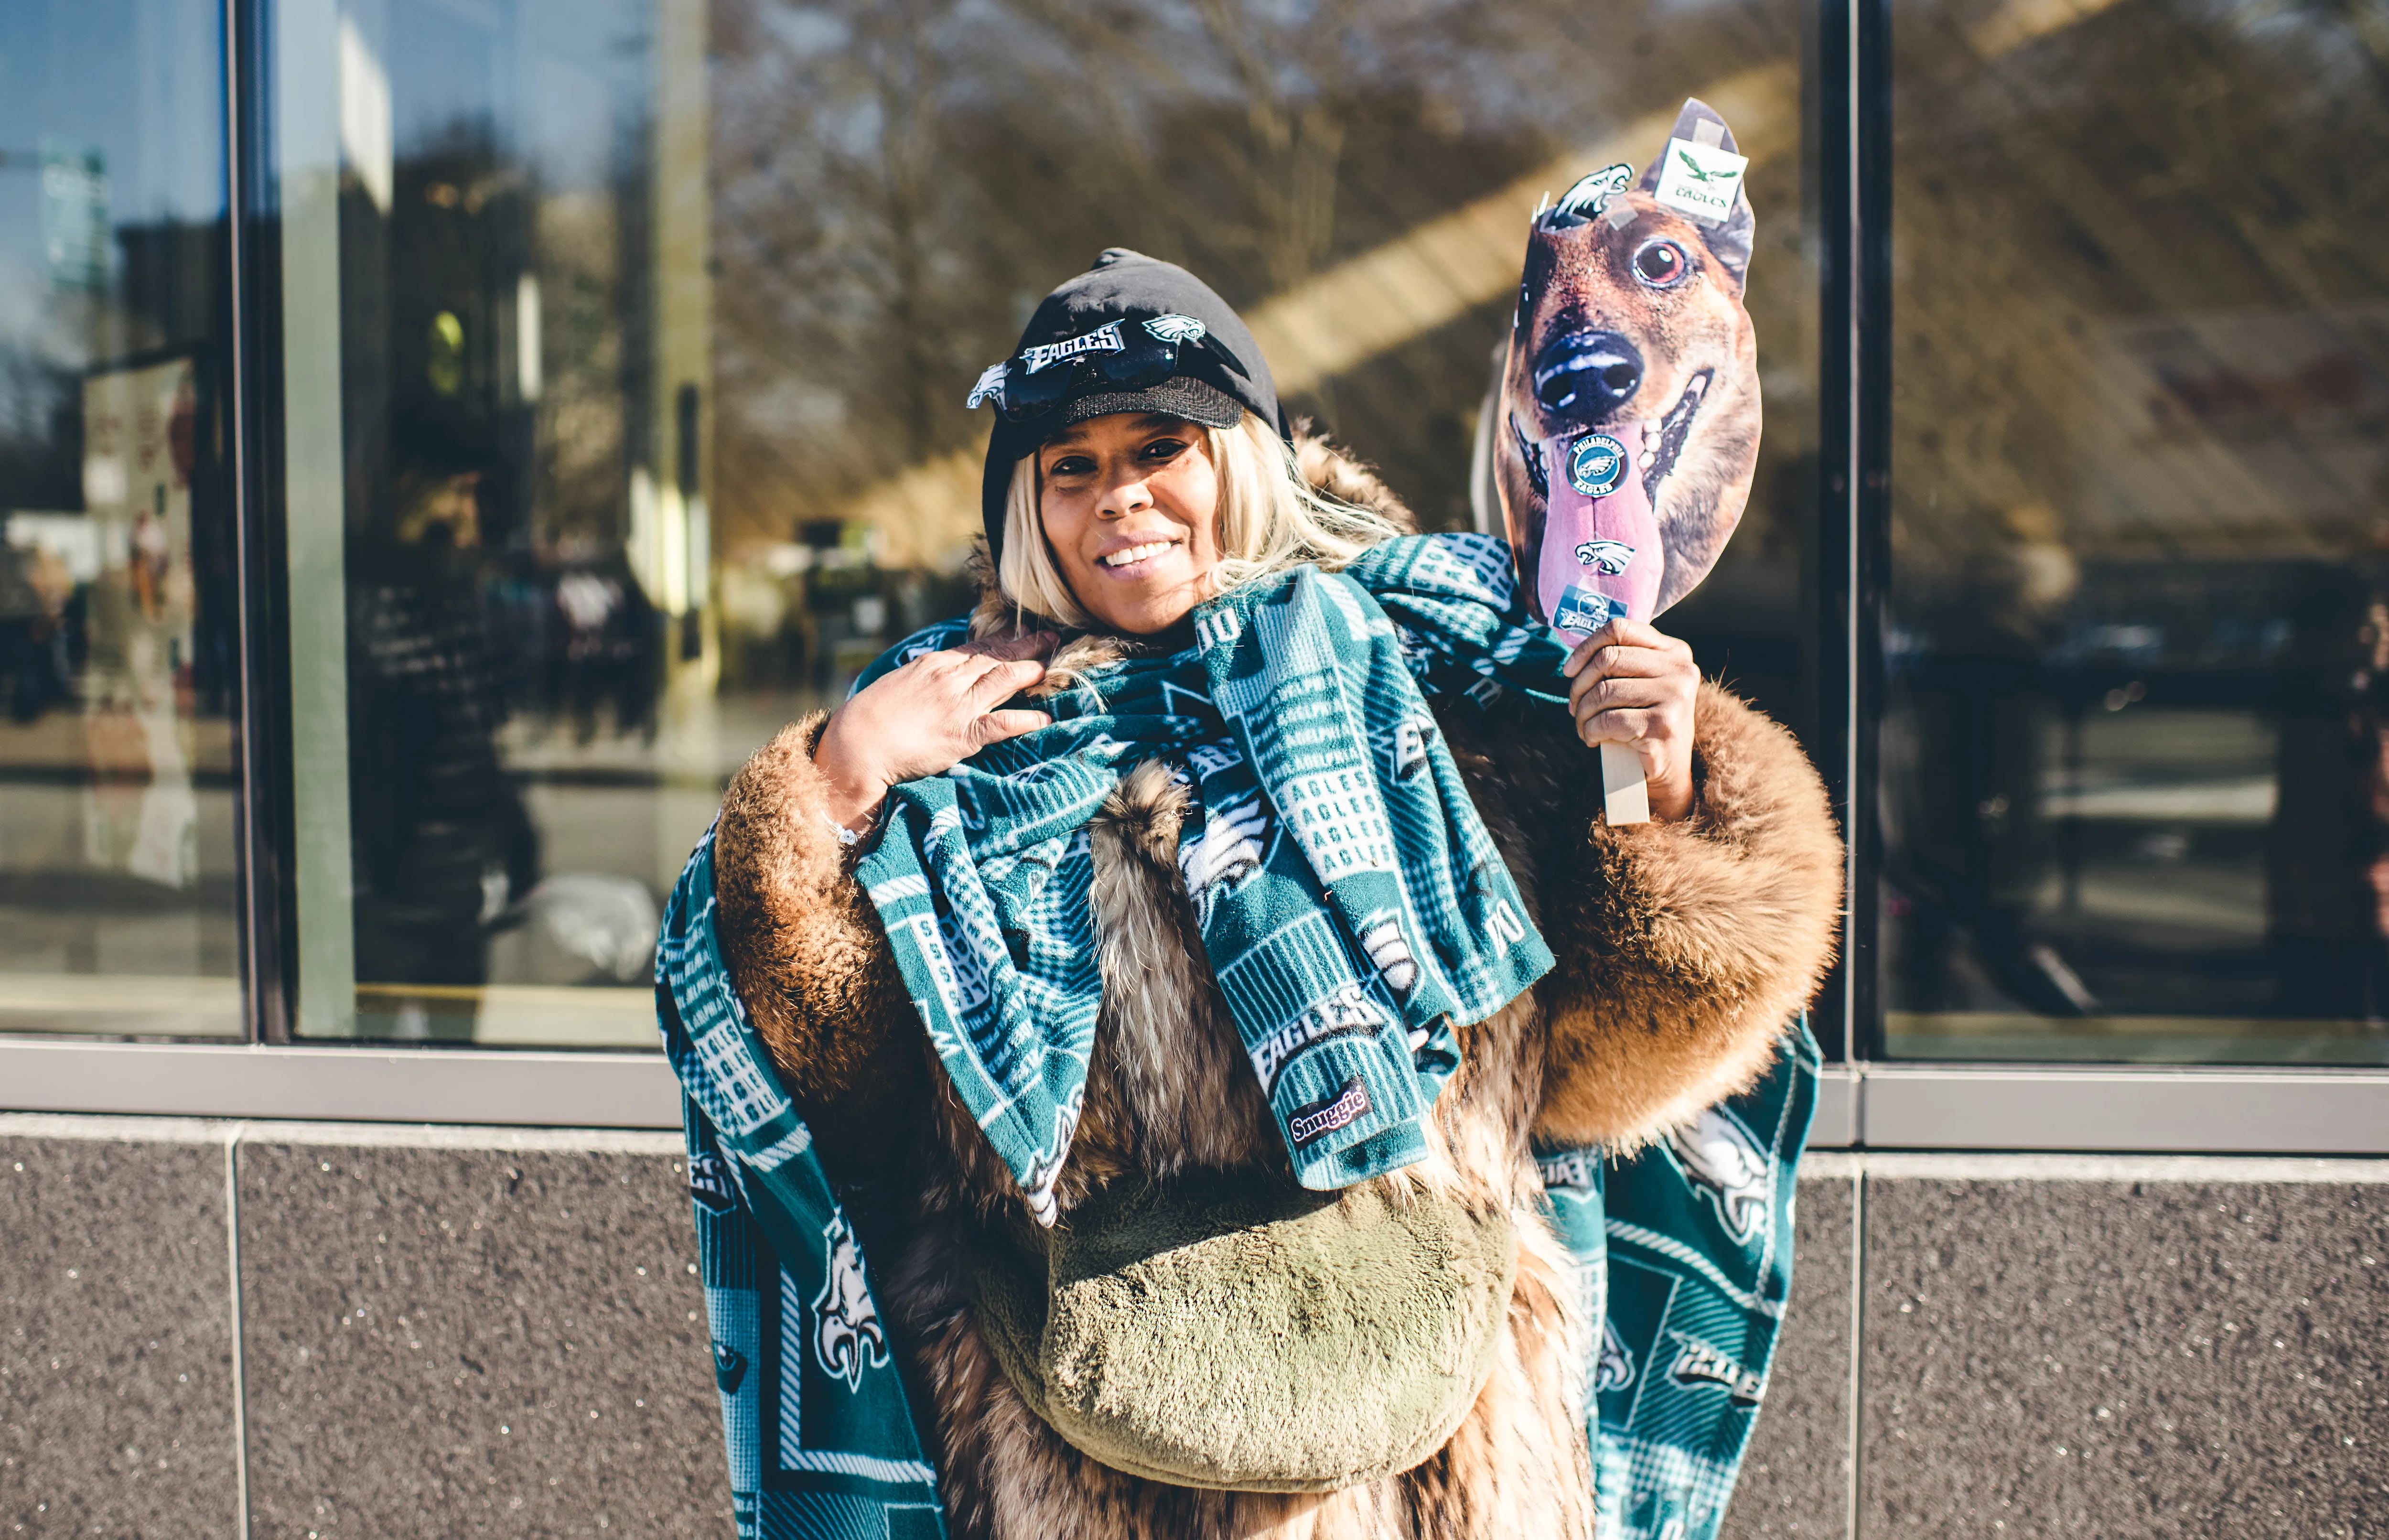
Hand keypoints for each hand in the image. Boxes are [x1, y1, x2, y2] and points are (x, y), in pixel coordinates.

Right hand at [812, 631, 1055, 830]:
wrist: (857, 743)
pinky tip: (1045, 719)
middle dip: (1027, 647)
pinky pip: (1002, 723)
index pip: (979, 647)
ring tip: (1052, 669)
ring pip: (1003, 680)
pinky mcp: (963, 734)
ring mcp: (958, 704)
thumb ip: (925, 677)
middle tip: (1053, 639)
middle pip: (997, 658)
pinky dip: (1026, 720)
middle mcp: (950, 678)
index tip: (1026, 633)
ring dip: (1030, 672)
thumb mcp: (900, 684)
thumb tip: (939, 674)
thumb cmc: (871, 717)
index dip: (1006, 641)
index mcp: (934, 664)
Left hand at [1562, 618, 1699, 821]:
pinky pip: (1607, 720)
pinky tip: (1592, 739)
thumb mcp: (1642, 684)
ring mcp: (1675, 697)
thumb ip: (1622, 661)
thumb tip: (1575, 658)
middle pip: (1608, 659)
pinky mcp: (1662, 725)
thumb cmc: (1645, 723)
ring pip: (1603, 691)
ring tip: (1583, 725)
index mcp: (1675, 651)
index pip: (1620, 629)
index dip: (1585, 647)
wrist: (1668, 771)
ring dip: (1582, 712)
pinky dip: (1589, 731)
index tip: (1568, 670)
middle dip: (1579, 685)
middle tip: (1573, 706)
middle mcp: (1680, 670)